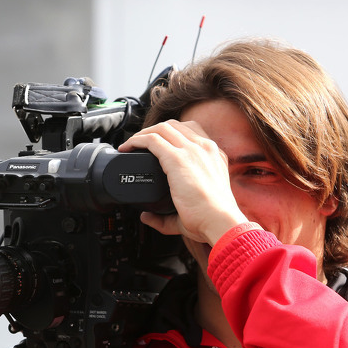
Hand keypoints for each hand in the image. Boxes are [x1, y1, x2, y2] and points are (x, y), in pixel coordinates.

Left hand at [118, 120, 245, 245]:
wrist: (220, 222)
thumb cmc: (211, 219)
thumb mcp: (194, 207)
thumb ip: (167, 215)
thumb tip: (146, 217)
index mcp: (214, 156)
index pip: (191, 132)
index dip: (170, 134)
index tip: (156, 145)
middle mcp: (205, 148)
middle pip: (175, 125)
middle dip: (154, 131)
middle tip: (140, 144)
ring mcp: (192, 150)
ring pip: (162, 128)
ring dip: (143, 134)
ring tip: (130, 144)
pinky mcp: (177, 159)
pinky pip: (153, 139)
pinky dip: (137, 141)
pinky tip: (127, 148)